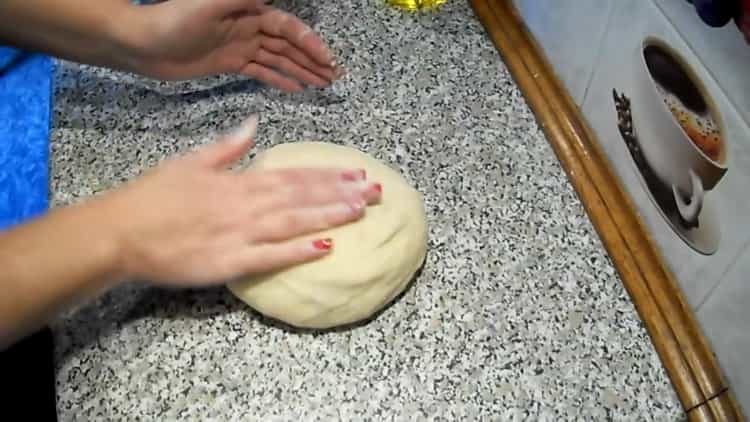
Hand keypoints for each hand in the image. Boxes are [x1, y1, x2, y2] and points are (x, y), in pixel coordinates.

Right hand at [106, 115, 380, 285]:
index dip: (327, 175)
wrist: (122, 232)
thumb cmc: (153, 196)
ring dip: (329, 215)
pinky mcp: (230, 261)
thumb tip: (254, 123)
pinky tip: (325, 247)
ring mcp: (241, 233)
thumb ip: (228, 145)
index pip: (293, 176)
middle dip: (340, 193)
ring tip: (360, 210)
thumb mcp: (190, 160)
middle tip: (375, 191)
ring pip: (294, 222)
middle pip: (302, 197)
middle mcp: (246, 204)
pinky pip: (270, 256)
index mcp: (239, 181)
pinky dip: (298, 252)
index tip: (356, 173)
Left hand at [128, 0, 340, 90]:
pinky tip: (296, 89)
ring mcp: (240, 46)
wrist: (141, 44)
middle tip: (334, 76)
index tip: (326, 59)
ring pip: (278, 59)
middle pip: (287, 44)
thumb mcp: (207, 5)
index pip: (286, 27)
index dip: (308, 42)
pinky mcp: (230, 63)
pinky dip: (279, 79)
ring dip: (301, 70)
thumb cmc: (171, 22)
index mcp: (247, 11)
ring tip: (323, 84)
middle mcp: (248, 27)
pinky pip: (261, 72)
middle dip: (312, 58)